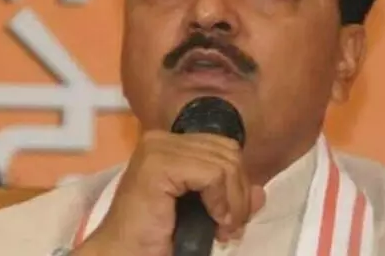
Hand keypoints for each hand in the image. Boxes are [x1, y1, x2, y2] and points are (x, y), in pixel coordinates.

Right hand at [76, 130, 265, 255]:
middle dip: (238, 193)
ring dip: (232, 202)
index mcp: (170, 144)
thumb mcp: (203, 212)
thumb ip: (230, 198)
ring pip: (224, 163)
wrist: (124, 253)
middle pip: (228, 152)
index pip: (224, 147)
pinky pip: (212, 174)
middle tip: (229, 226)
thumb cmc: (156, 236)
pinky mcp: (158, 164)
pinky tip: (212, 220)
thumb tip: (260, 192)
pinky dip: (220, 200)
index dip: (237, 183)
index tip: (231, 218)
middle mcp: (161, 139)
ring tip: (222, 229)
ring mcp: (157, 148)